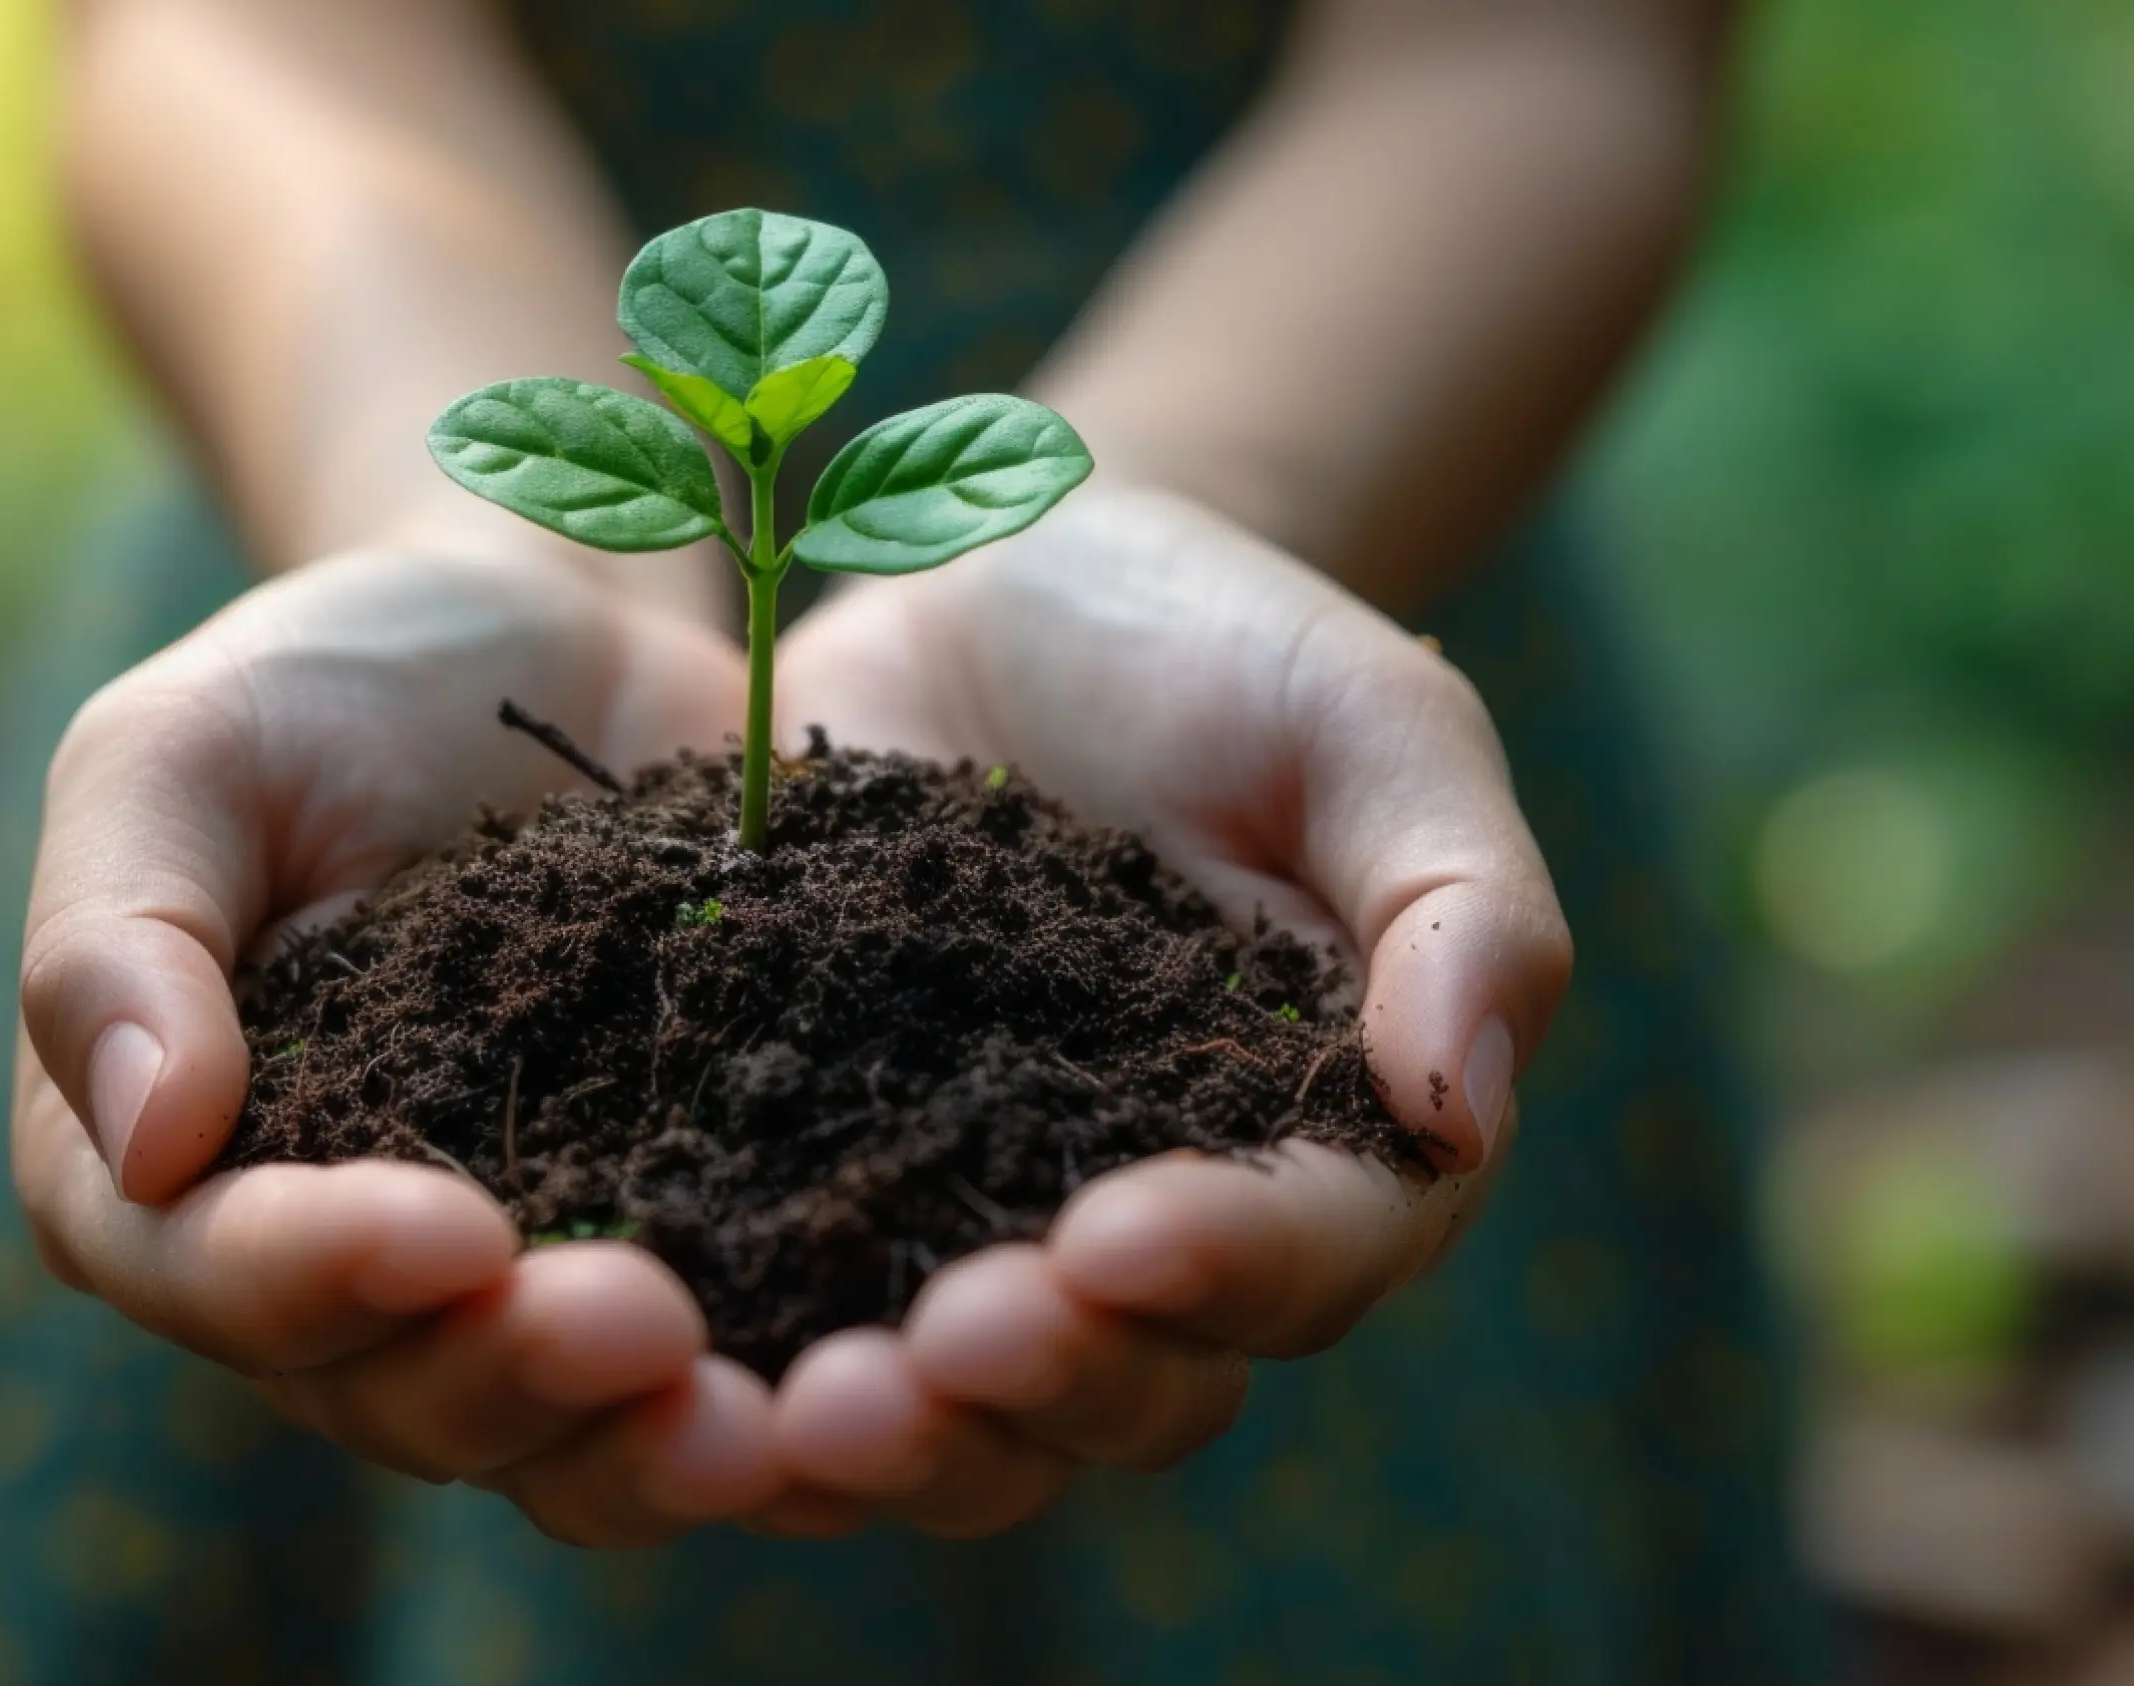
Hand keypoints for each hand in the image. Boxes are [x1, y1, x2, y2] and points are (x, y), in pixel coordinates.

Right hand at [14, 548, 792, 1544]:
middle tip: (644, 1328)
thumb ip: (123, 935)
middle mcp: (352, 1256)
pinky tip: (867, 1370)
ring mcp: (533, 1249)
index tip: (450, 1235)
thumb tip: (147, 1142)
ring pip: (561, 1422)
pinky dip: (780, 1379)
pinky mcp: (684, 1214)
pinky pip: (721, 1338)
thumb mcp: (185, 756)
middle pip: (400, 1390)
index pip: (207, 1272)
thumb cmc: (334, 680)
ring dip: (648, 1443)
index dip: (316, 1280)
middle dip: (514, 1376)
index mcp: (190, 1164)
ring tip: (756, 1420)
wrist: (552, 634)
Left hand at [761, 485, 1572, 1536]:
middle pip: (1134, 1384)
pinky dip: (744, 1364)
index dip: (1221, 1270)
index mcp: (1322, 1143)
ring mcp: (981, 1216)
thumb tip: (1465, 1113)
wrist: (999, 584)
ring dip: (897, 1437)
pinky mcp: (825, 1177)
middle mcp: (1160, 1224)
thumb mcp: (1370, 727)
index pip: (1306, 1254)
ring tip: (800, 1414)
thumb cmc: (1222, 643)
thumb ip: (1460, 906)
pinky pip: (793, 1308)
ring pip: (967, 1405)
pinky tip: (667, 1355)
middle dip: (1044, 1388)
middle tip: (933, 1357)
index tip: (1115, 1241)